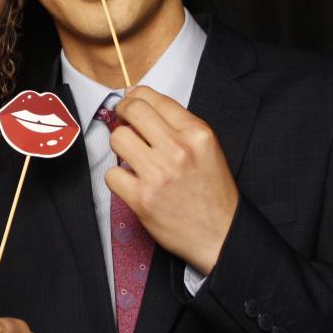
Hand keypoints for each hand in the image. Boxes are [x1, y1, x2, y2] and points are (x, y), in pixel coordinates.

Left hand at [108, 85, 238, 273]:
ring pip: (117, 138)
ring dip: (120, 145)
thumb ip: (178, 125)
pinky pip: (112, 173)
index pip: (155, 99)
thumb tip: (138, 99)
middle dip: (121, 112)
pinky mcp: (142, 198)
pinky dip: (118, 177)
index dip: (136, 96)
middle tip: (122, 120)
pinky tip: (132, 181)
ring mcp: (158, 174)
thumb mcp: (207, 148)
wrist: (221, 235)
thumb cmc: (213, 192)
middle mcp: (178, 150)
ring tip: (131, 155)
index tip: (130, 101)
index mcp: (197, 134)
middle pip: (132, 111)